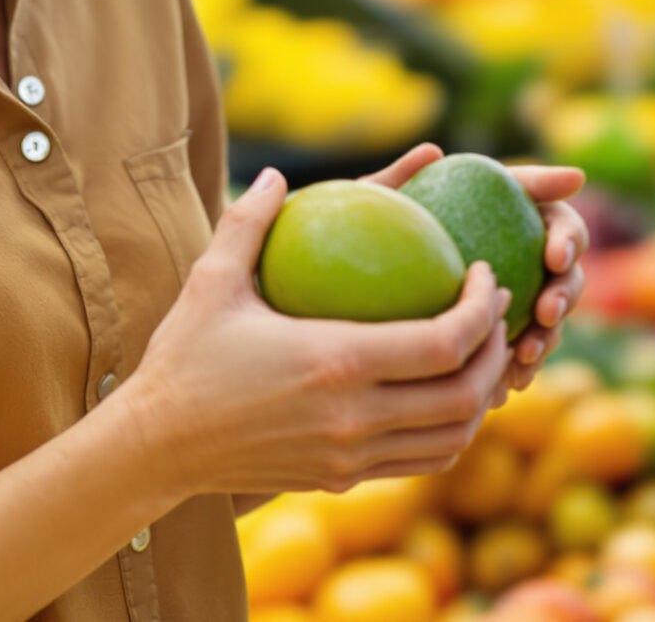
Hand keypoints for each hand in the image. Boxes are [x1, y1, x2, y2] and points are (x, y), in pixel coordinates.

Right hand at [112, 169, 514, 497]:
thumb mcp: (211, 281)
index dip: (483, 311)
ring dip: (479, 395)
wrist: (158, 446)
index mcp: (334, 361)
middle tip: (496, 311)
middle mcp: (353, 417)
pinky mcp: (342, 480)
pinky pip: (420, 460)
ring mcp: (350, 456)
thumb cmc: (184, 357)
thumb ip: (248, 222)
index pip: (444, 343)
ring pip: (451, 435)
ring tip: (479, 353)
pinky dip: (447, 430)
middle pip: (463, 393)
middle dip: (496, 350)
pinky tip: (440, 394)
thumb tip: (279, 174)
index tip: (485, 276)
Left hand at [360, 145, 588, 395]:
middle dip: (567, 293)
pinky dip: (518, 368)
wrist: (344, 294)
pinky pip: (523, 354)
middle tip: (545, 312)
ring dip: (548, 338)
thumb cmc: (359, 240)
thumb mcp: (367, 215)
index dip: (566, 236)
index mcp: (505, 212)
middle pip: (567, 272)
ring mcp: (516, 296)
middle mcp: (520, 253)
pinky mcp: (500, 336)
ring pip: (551, 318)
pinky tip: (502, 387)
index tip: (554, 256)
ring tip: (524, 357)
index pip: (554, 218)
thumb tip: (432, 151)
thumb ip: (397, 180)